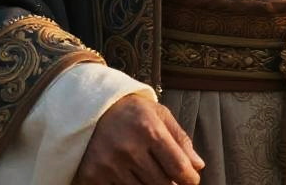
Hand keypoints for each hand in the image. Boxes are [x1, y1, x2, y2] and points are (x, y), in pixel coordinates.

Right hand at [73, 93, 204, 184]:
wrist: (88, 107)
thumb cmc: (130, 111)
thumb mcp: (157, 114)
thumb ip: (179, 138)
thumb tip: (198, 166)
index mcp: (149, 129)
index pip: (179, 168)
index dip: (190, 179)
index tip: (190, 179)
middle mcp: (129, 149)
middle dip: (170, 183)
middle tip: (166, 174)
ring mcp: (110, 165)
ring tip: (146, 170)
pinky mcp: (93, 176)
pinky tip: (128, 175)